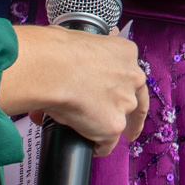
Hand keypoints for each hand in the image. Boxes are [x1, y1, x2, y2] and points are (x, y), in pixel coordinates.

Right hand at [0, 25, 147, 154]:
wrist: (51, 68)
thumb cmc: (56, 50)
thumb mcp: (81, 37)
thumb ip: (91, 47)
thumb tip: (86, 48)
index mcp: (125, 53)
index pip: (131, 73)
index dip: (126, 86)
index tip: (126, 96)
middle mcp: (132, 77)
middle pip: (132, 100)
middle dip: (127, 113)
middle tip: (129, 130)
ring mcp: (124, 103)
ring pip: (119, 122)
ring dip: (106, 128)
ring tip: (88, 133)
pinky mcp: (112, 126)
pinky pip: (106, 144)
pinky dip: (98, 147)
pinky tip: (90, 147)